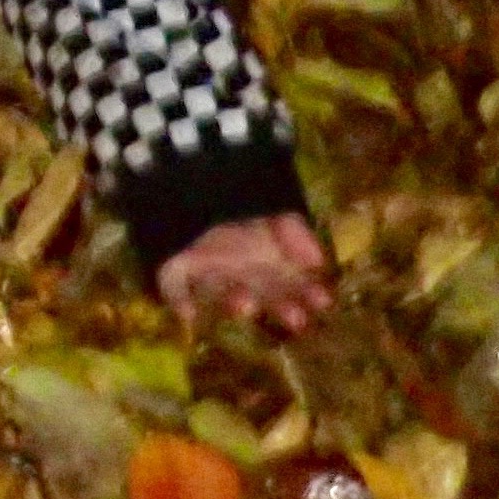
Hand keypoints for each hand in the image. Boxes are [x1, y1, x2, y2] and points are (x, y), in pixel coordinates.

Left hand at [155, 211, 333, 335]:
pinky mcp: (174, 268)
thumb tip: (317, 261)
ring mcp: (207, 272)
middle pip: (260, 294)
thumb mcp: (275, 210)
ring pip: (223, 292)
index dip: (306, 293)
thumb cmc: (241, 200)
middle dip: (279, 307)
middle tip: (297, 319)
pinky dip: (179, 300)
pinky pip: (174, 286)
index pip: (288, 283)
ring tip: (248, 306)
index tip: (324, 301)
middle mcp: (238, 273)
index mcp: (264, 263)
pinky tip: (188, 314)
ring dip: (235, 303)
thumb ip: (294, 232)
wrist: (194, 179)